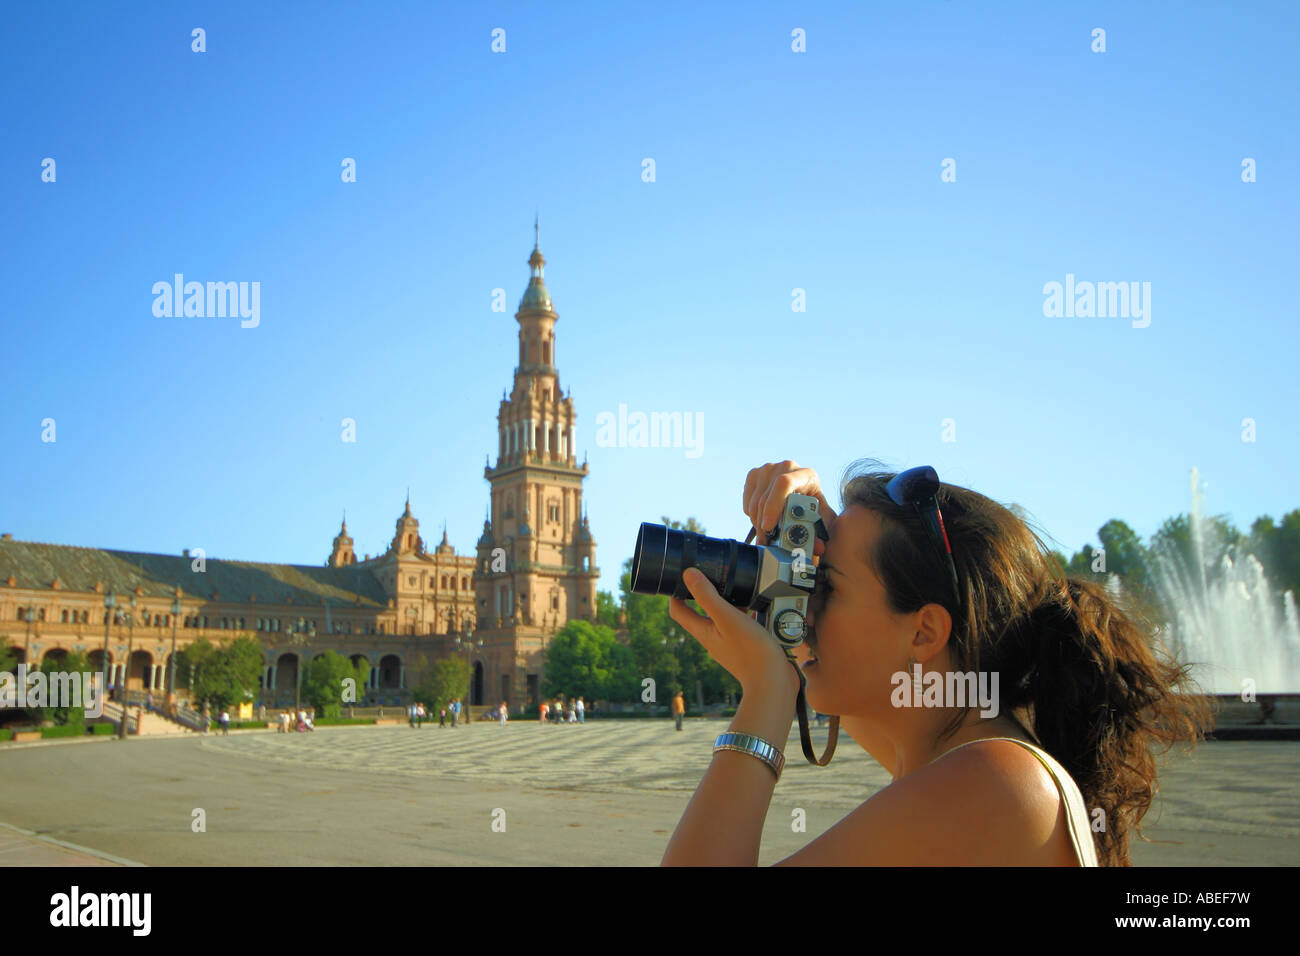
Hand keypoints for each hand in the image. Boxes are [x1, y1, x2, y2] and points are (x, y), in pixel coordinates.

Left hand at [669, 567, 800, 698]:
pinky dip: (742, 615)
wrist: (773, 683)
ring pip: (720, 619)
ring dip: (725, 604)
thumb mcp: (727, 617)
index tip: (680, 578)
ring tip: (736, 590)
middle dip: (703, 595)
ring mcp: (728, 645)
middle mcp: (712, 639)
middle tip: (711, 578)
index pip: (678, 611)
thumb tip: (688, 574)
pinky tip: (754, 609)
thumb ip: (708, 596)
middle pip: (699, 613)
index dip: (675, 593)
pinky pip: (737, 626)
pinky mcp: (743, 648)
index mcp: (703, 632)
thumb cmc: (751, 651)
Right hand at [742, 460, 836, 551]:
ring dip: (758, 522)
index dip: (773, 505)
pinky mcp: (755, 474)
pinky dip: (752, 515)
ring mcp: (769, 469)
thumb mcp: (821, 521)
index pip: (785, 483)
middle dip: (763, 523)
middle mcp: (787, 467)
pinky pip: (747, 501)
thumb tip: (818, 548)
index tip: (768, 526)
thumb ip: (821, 534)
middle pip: (766, 496)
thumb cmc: (814, 509)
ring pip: (754, 501)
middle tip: (766, 541)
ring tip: (767, 534)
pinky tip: (764, 518)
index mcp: (806, 475)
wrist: (802, 498)